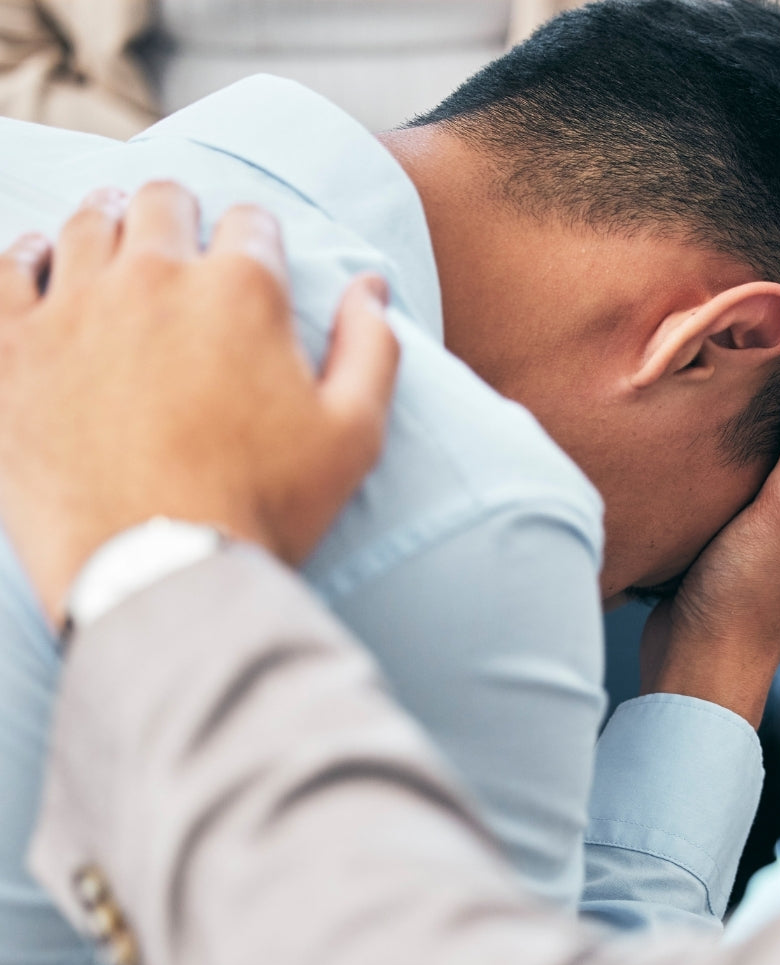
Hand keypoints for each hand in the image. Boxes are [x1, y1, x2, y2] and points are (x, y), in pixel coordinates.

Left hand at [0, 181, 398, 626]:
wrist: (158, 574)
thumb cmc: (264, 510)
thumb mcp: (353, 439)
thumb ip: (371, 349)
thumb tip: (371, 286)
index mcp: (241, 291)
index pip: (251, 224)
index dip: (257, 239)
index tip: (251, 259)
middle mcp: (153, 277)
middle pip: (162, 204)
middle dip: (179, 215)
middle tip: (179, 238)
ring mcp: (74, 308)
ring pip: (84, 224)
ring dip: (106, 224)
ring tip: (113, 239)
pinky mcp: (12, 349)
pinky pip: (6, 271)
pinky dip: (24, 259)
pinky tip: (38, 267)